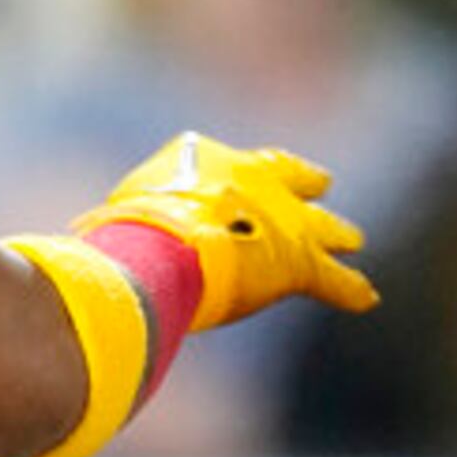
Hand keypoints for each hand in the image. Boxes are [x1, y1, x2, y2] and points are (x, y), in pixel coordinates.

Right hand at [78, 132, 376, 327]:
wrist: (158, 246)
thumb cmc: (123, 230)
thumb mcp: (118, 215)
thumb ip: (127, 224)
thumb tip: (90, 245)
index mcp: (205, 159)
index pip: (236, 159)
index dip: (255, 167)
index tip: (269, 167)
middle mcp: (253, 178)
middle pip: (287, 183)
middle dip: (303, 190)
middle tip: (322, 187)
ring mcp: (281, 218)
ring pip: (319, 227)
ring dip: (335, 234)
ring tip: (352, 238)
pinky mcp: (299, 261)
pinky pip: (333, 278)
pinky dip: (349, 288)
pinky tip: (367, 296)